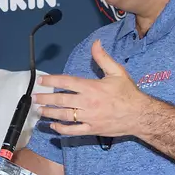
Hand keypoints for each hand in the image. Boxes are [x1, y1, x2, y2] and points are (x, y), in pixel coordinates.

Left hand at [37, 41, 154, 137]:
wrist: (140, 114)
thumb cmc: (128, 93)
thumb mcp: (117, 72)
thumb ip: (103, 58)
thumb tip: (95, 43)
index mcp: (92, 87)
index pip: (66, 82)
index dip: (51, 81)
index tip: (41, 81)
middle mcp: (87, 102)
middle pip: (61, 100)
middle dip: (45, 99)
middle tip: (34, 98)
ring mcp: (88, 117)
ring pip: (64, 116)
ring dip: (49, 113)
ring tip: (40, 111)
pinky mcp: (91, 129)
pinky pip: (73, 131)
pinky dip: (61, 129)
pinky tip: (53, 126)